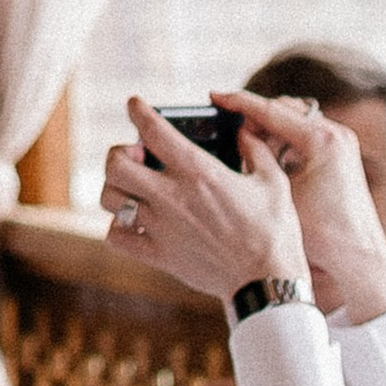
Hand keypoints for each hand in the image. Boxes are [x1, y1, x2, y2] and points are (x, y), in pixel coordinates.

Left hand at [100, 101, 304, 305]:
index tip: (135, 104)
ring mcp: (161, 228)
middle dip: (119, 152)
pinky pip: (117, 237)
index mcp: (200, 172)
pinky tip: (135, 221)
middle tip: (136, 156)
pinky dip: (119, 226)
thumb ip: (255, 150)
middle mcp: (173, 197)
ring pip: (110, 198)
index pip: (153, 131)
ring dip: (116, 187)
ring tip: (133, 187)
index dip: (138, 111)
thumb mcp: (273, 180)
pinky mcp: (158, 255)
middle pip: (116, 164)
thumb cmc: (275, 230)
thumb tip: (244, 133)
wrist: (268, 281)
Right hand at [219, 90, 385, 320]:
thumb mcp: (280, 194)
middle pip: (283, 109)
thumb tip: (240, 138)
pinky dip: (282, 139)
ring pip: (293, 121)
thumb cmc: (323, 235)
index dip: (239, 103)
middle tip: (224, 124)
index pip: (272, 110)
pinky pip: (303, 135)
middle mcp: (335, 135)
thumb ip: (260, 160)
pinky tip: (263, 154)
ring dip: (267, 127)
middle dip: (254, 114)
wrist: (357, 258)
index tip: (215, 96)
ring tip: (241, 141)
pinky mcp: (339, 154)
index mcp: (322, 140)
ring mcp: (340, 143)